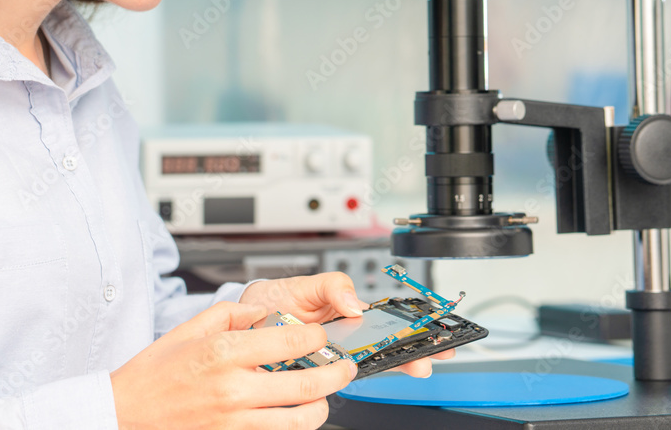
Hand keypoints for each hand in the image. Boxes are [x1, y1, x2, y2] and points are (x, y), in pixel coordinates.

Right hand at [110, 301, 356, 429]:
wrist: (126, 414)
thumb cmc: (153, 374)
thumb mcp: (188, 329)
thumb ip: (231, 313)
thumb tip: (263, 312)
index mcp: (225, 351)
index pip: (293, 342)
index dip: (318, 339)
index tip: (321, 338)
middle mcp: (234, 388)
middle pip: (307, 383)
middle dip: (337, 373)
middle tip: (344, 367)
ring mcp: (235, 420)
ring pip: (300, 419)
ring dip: (322, 407)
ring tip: (325, 396)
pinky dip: (292, 426)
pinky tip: (294, 414)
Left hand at [239, 273, 455, 377]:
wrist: (241, 320)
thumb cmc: (275, 299)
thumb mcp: (306, 283)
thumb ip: (333, 287)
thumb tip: (355, 304)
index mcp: (346, 317)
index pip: (384, 325)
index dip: (409, 331)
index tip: (428, 336)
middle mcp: (341, 343)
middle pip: (382, 351)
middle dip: (408, 355)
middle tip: (426, 360)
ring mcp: (326, 362)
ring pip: (360, 371)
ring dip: (384, 370)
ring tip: (405, 368)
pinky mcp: (308, 378)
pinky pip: (326, 386)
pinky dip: (338, 386)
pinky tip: (350, 380)